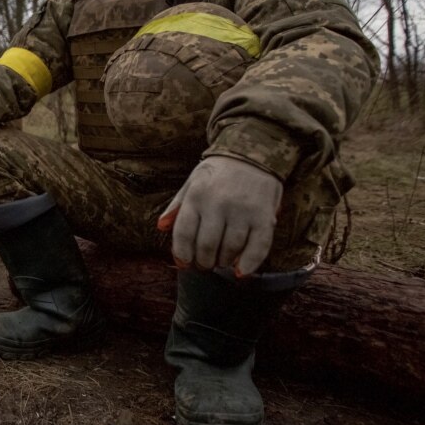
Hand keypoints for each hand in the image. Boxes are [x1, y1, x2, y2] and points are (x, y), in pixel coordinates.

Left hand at [158, 155, 282, 274]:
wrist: (253, 153)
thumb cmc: (218, 173)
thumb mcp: (192, 183)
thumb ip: (176, 206)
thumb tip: (160, 227)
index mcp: (197, 196)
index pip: (183, 233)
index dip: (181, 254)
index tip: (184, 262)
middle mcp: (218, 203)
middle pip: (206, 245)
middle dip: (203, 261)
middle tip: (205, 264)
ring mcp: (242, 210)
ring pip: (230, 249)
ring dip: (223, 262)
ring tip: (221, 261)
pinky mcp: (264, 216)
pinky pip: (258, 246)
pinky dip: (249, 264)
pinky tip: (240, 272)